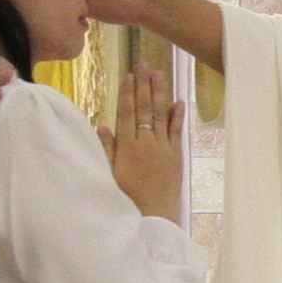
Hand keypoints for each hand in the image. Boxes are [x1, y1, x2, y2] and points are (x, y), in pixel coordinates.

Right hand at [97, 65, 184, 221]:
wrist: (153, 218)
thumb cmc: (126, 199)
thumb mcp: (109, 174)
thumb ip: (107, 149)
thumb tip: (102, 126)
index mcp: (127, 147)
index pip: (127, 113)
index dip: (128, 93)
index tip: (128, 75)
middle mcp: (146, 144)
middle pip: (145, 108)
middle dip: (144, 85)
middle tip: (144, 64)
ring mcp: (163, 149)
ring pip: (161, 115)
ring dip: (160, 93)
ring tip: (159, 74)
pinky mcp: (176, 157)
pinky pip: (177, 132)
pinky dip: (178, 117)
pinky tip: (179, 102)